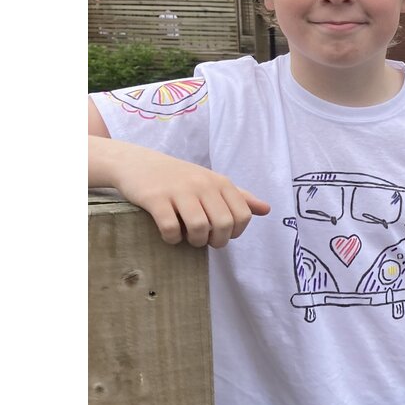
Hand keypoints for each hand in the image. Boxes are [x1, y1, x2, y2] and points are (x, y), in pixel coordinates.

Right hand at [94, 138, 269, 246]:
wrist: (137, 163)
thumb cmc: (179, 177)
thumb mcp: (211, 182)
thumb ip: (239, 196)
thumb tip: (267, 209)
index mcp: (220, 182)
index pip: (243, 215)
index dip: (236, 232)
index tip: (223, 234)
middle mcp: (202, 184)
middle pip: (224, 224)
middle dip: (217, 241)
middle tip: (206, 241)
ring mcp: (179, 191)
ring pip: (200, 227)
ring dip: (196, 241)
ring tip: (189, 238)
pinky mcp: (155, 198)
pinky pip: (171, 227)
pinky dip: (172, 238)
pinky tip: (170, 235)